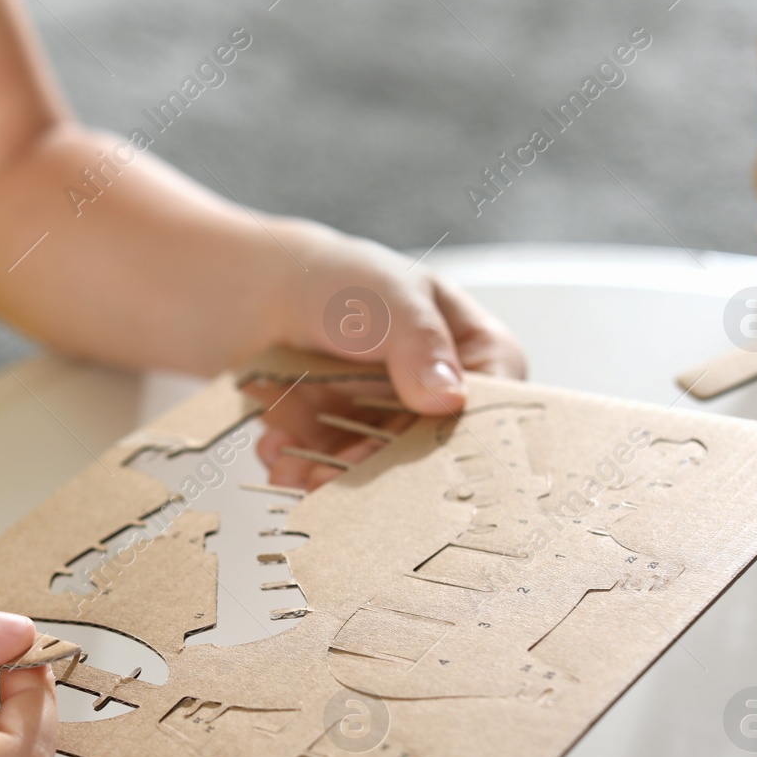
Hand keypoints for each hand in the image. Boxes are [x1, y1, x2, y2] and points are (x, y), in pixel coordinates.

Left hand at [252, 224, 525, 488]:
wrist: (266, 287)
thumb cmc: (342, 279)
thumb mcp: (390, 297)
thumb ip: (420, 344)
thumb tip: (449, 398)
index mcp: (474, 353)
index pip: (491, 405)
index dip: (462, 436)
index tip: (420, 455)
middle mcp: (436, 398)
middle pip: (424, 450)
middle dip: (379, 467)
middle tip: (341, 476)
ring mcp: (386, 424)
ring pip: (372, 469)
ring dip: (333, 475)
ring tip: (298, 471)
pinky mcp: (343, 441)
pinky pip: (327, 466)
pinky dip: (300, 464)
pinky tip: (275, 449)